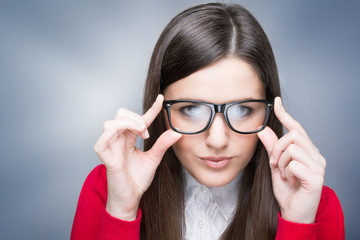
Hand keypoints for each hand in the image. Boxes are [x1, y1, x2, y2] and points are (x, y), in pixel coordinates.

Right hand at [94, 94, 181, 219]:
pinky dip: (112, 134)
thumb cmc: (137, 180)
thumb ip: (163, 144)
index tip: (162, 99)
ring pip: (110, 123)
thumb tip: (176, 132)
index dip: (151, 108)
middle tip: (146, 133)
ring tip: (141, 134)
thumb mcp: (154, 159)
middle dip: (136, 118)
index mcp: (128, 139)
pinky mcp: (106, 157)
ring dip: (127, 124)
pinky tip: (126, 136)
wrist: (131, 198)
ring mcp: (111, 147)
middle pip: (121, 114)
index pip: (138, 119)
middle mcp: (118, 140)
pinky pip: (101, 141)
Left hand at [257, 97, 325, 222]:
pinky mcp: (317, 177)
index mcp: (307, 151)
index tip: (276, 102)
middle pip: (293, 135)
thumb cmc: (287, 189)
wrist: (294, 212)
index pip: (297, 128)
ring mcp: (318, 165)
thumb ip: (271, 147)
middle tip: (275, 164)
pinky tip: (290, 181)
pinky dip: (286, 172)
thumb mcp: (276, 165)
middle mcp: (316, 155)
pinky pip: (294, 164)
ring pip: (292, 148)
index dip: (285, 114)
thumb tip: (262, 129)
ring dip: (281, 162)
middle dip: (277, 149)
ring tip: (284, 174)